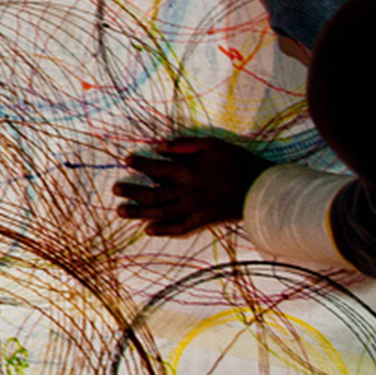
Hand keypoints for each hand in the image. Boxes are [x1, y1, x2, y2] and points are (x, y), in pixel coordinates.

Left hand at [116, 137, 273, 235]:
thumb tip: (159, 146)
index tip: (127, 160)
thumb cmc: (236, 161)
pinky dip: (162, 230)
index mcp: (188, 171)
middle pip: (152, 194)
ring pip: (160, 213)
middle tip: (115, 190)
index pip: (156, 168)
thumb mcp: (212, 144)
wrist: (260, 188)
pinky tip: (148, 230)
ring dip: (138, 213)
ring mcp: (193, 209)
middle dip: (131, 192)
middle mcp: (187, 192)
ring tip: (120, 211)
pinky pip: (178, 229)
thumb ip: (184, 145)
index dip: (139, 164)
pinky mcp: (202, 221)